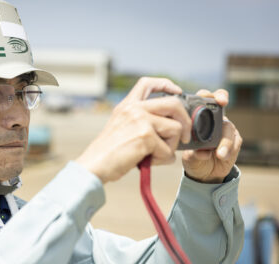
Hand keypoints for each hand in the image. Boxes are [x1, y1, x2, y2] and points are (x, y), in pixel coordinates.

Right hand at [76, 77, 191, 183]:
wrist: (94, 165)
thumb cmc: (107, 153)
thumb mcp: (120, 128)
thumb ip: (140, 122)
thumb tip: (169, 127)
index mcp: (126, 106)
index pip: (147, 83)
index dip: (166, 84)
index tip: (177, 91)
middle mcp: (134, 109)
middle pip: (174, 104)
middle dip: (185, 121)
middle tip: (184, 136)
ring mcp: (141, 120)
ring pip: (176, 129)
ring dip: (170, 146)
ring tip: (154, 155)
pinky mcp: (146, 136)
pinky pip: (168, 150)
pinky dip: (162, 160)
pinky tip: (148, 162)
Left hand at [182, 89, 242, 182]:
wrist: (204, 174)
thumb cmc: (193, 158)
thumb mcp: (189, 155)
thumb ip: (194, 151)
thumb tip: (201, 152)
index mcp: (200, 119)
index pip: (203, 101)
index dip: (206, 95)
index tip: (204, 96)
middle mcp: (214, 120)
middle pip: (220, 102)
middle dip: (222, 98)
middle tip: (222, 102)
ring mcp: (226, 129)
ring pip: (228, 127)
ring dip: (224, 141)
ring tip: (218, 154)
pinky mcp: (235, 141)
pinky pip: (235, 142)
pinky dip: (228, 149)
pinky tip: (222, 156)